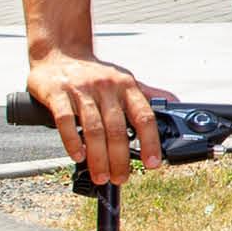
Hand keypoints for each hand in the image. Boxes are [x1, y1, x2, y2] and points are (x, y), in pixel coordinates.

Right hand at [26, 50, 164, 186]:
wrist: (59, 53)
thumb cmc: (93, 72)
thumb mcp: (123, 80)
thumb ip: (146, 94)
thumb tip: (174, 103)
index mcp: (126, 85)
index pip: (144, 116)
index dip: (150, 142)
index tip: (153, 163)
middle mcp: (106, 87)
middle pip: (117, 129)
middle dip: (121, 159)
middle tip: (121, 178)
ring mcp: (81, 89)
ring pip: (93, 129)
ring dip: (98, 157)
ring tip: (101, 176)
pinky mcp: (57, 93)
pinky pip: (66, 121)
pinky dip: (72, 142)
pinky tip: (78, 156)